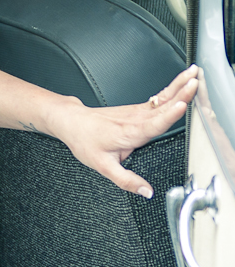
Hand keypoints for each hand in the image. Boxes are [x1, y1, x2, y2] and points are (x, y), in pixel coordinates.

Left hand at [48, 66, 197, 196]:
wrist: (71, 121)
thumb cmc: (84, 140)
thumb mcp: (102, 166)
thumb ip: (126, 180)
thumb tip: (146, 192)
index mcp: (130, 132)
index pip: (154, 122)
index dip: (169, 114)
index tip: (182, 104)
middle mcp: (135, 118)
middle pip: (163, 104)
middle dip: (181, 91)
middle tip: (195, 80)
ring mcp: (136, 111)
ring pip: (163, 97)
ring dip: (179, 85)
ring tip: (193, 74)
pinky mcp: (137, 108)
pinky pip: (159, 98)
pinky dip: (173, 90)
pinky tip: (183, 84)